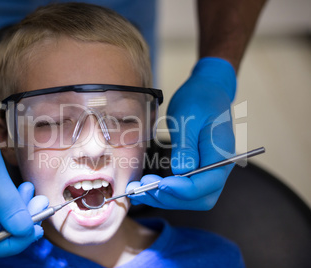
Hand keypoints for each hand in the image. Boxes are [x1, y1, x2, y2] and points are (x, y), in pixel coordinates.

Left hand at [127, 57, 235, 209]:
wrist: (207, 91)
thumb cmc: (200, 100)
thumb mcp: (189, 118)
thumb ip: (186, 146)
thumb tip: (181, 171)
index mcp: (222, 154)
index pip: (206, 184)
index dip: (182, 189)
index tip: (159, 184)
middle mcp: (219, 168)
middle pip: (199, 198)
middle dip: (170, 197)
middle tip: (142, 188)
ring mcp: (209, 171)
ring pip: (190, 198)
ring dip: (163, 198)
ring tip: (137, 190)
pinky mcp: (197, 171)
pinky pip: (183, 189)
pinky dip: (163, 193)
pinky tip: (144, 189)